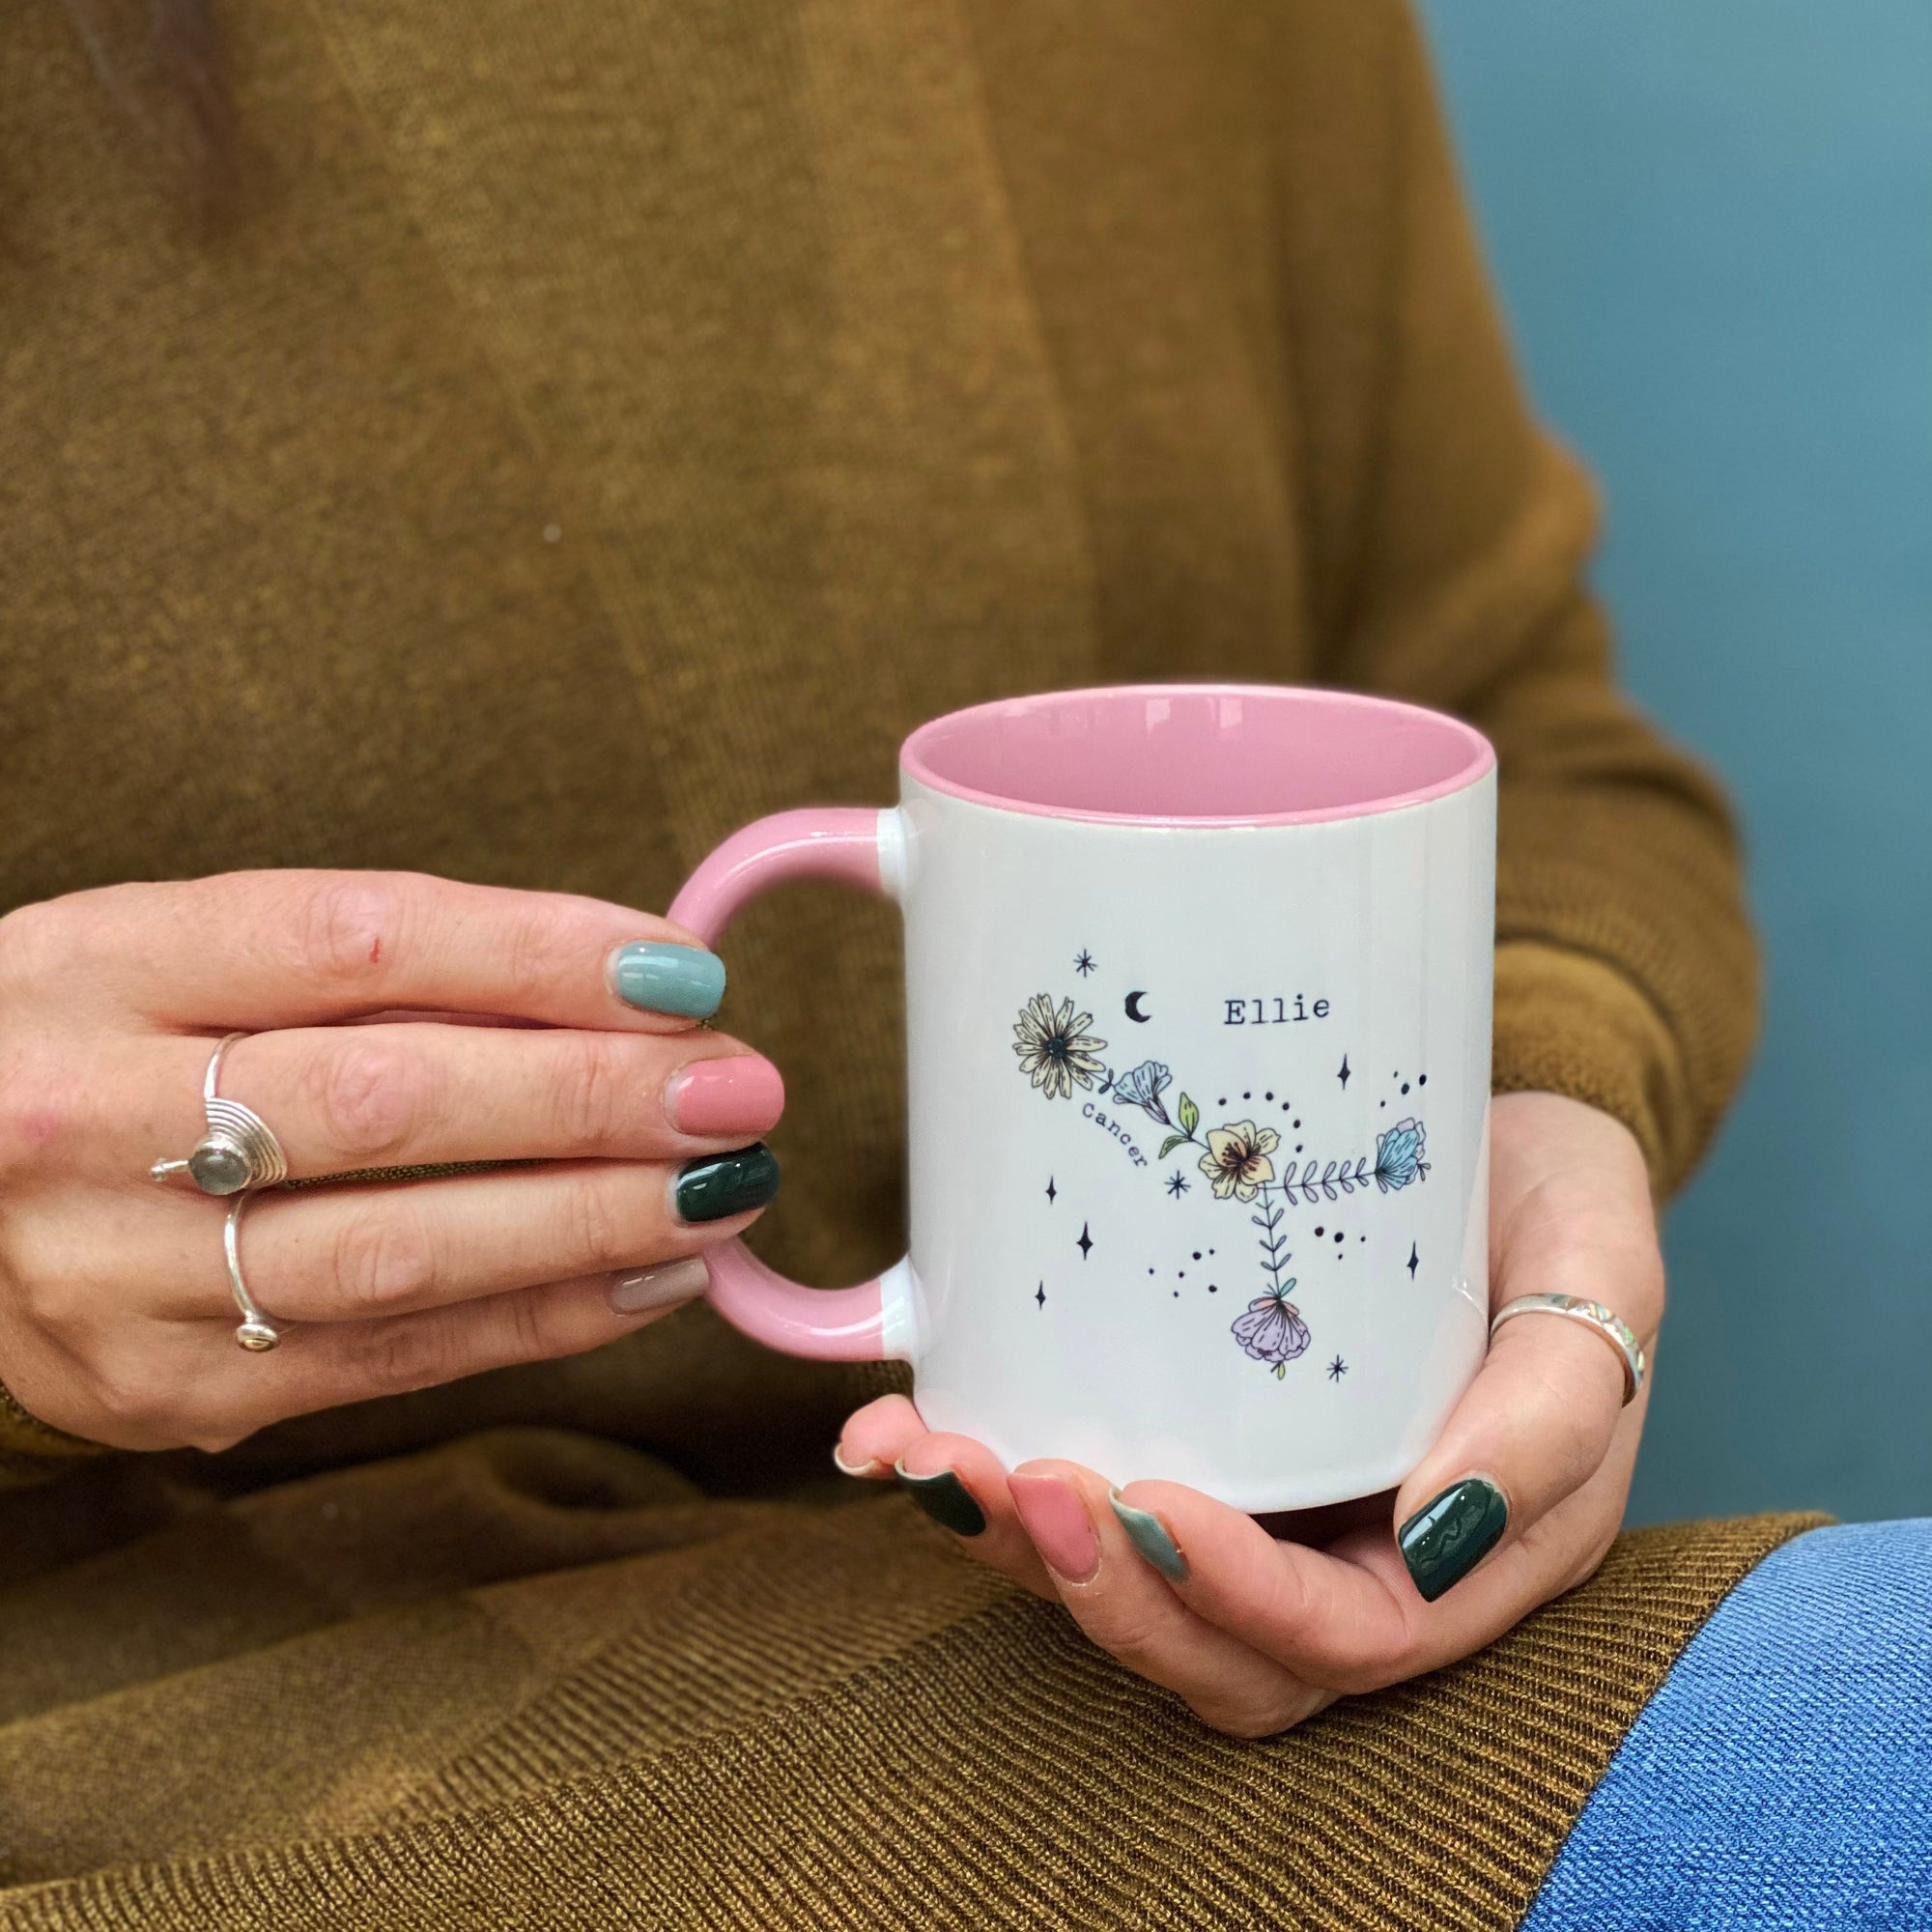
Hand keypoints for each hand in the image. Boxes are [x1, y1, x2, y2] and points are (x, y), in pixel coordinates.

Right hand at [0, 870, 784, 1450]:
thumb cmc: (96, 1048)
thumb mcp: (180, 956)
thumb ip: (376, 968)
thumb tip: (621, 990)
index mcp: (100, 966)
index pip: (357, 939)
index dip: (538, 953)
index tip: (681, 968)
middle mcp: (88, 1119)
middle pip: (388, 1101)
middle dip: (595, 1098)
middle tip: (738, 1088)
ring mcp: (116, 1275)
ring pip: (400, 1250)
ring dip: (594, 1222)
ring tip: (724, 1190)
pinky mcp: (167, 1391)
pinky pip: (393, 1358)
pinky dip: (542, 1319)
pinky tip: (649, 1279)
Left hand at [837, 1091, 1660, 1736]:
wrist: (1487, 1138)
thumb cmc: (1556, 1208)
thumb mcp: (1599, 1275)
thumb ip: (1555, 1404)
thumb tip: (1436, 1527)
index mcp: (1466, 1553)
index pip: (1343, 1637)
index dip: (1235, 1598)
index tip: (1152, 1503)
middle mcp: (1354, 1561)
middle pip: (1216, 1653)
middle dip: (1100, 1591)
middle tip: (1014, 1480)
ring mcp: (1265, 1513)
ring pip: (1132, 1596)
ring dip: (1016, 1549)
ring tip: (925, 1455)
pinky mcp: (1193, 1448)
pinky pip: (1091, 1505)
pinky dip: (992, 1485)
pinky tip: (903, 1429)